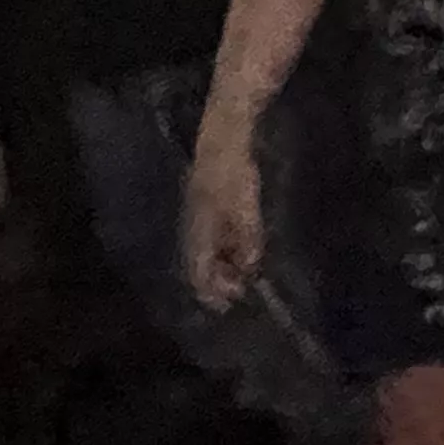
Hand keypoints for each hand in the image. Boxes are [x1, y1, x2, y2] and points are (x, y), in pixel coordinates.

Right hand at [181, 129, 266, 310]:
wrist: (222, 140)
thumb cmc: (233, 174)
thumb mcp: (245, 207)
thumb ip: (248, 238)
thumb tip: (250, 268)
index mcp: (198, 233)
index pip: (198, 274)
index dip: (212, 292)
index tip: (229, 304)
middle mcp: (193, 230)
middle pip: (200, 267)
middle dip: (218, 283)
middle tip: (240, 292)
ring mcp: (197, 219)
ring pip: (206, 254)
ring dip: (221, 268)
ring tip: (243, 275)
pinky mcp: (206, 209)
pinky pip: (211, 240)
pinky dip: (223, 251)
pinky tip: (239, 251)